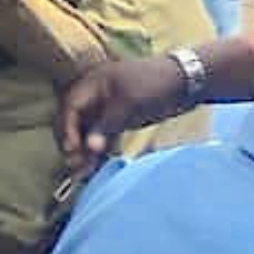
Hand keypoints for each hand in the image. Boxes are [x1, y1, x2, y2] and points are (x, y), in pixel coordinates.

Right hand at [57, 54, 190, 172]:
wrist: (186, 80)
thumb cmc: (155, 84)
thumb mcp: (129, 103)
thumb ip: (107, 125)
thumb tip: (89, 148)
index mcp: (94, 82)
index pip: (71, 107)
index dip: (67, 129)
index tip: (72, 150)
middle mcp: (96, 94)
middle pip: (74, 120)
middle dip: (73, 143)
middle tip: (75, 166)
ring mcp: (107, 107)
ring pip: (88, 131)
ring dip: (85, 150)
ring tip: (84, 173)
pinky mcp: (119, 118)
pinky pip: (103, 136)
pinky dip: (100, 149)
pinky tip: (97, 166)